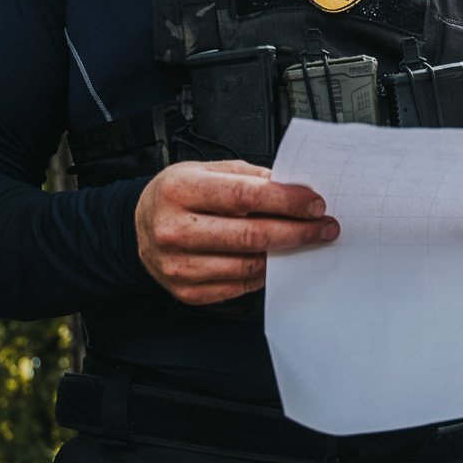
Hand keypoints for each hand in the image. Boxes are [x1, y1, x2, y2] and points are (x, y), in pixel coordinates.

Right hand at [135, 160, 337, 304]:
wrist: (139, 226)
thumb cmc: (177, 195)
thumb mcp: (206, 171)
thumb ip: (249, 178)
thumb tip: (294, 189)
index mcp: (180, 190)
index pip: (247, 196)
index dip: (287, 201)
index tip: (314, 204)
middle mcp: (175, 230)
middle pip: (252, 235)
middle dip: (298, 231)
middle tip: (323, 227)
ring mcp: (180, 265)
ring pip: (250, 265)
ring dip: (285, 255)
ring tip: (303, 242)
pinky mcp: (188, 292)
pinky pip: (240, 286)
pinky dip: (264, 273)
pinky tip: (274, 259)